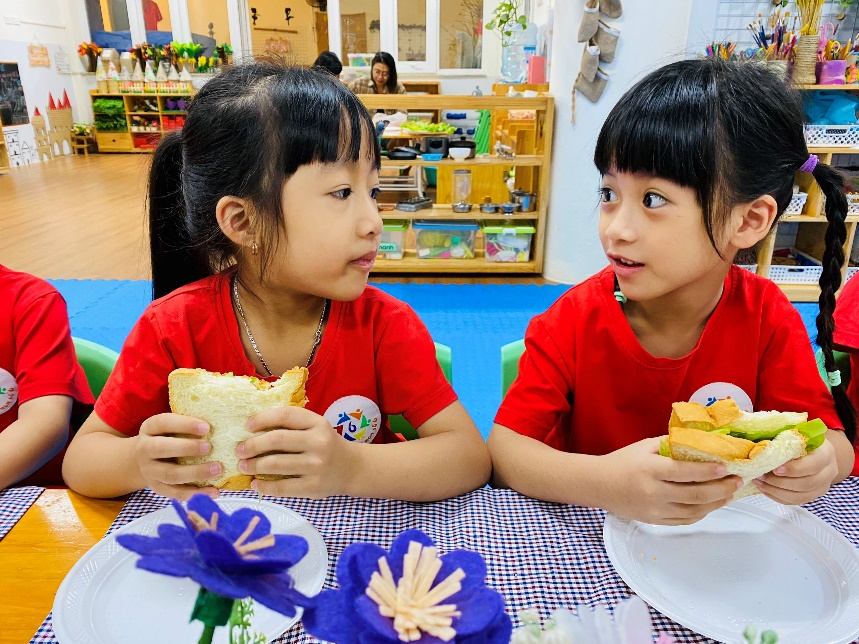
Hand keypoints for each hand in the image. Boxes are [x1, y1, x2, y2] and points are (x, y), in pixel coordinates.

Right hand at [135, 413, 220, 499]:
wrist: (142, 459)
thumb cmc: (167, 436)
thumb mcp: (170, 425)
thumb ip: (189, 423)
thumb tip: (220, 422)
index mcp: (150, 428)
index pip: (163, 423)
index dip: (184, 425)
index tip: (206, 427)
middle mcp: (145, 449)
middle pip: (161, 449)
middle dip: (186, 448)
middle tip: (209, 447)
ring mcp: (150, 471)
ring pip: (170, 474)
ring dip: (195, 472)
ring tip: (217, 469)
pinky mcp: (158, 488)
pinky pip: (176, 493)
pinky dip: (196, 493)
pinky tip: (214, 492)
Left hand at [237, 407, 352, 498]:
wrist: (352, 468)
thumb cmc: (325, 445)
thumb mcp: (315, 428)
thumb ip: (292, 426)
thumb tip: (252, 430)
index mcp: (318, 423)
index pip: (286, 416)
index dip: (263, 419)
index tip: (247, 426)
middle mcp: (319, 443)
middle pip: (277, 440)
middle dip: (253, 445)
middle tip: (239, 450)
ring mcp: (316, 466)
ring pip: (277, 464)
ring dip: (254, 466)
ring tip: (243, 466)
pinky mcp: (313, 487)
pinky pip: (283, 487)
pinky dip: (265, 487)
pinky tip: (255, 484)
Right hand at [601, 438, 742, 525]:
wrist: (599, 485)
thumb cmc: (623, 461)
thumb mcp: (645, 446)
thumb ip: (671, 444)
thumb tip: (700, 441)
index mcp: (651, 470)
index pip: (685, 473)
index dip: (708, 472)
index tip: (726, 468)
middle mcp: (654, 492)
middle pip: (695, 495)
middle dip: (721, 489)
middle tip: (737, 481)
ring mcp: (655, 510)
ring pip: (694, 511)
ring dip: (716, 503)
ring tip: (729, 493)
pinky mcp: (655, 521)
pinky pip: (685, 520)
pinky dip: (701, 513)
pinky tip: (711, 504)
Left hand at [753, 438, 837, 504]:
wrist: (813, 450)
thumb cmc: (799, 440)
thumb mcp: (794, 433)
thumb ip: (782, 437)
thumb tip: (759, 444)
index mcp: (826, 453)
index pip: (814, 465)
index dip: (794, 469)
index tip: (775, 468)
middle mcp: (828, 472)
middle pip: (806, 484)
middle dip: (779, 482)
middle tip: (760, 476)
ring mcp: (822, 486)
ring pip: (800, 496)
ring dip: (775, 491)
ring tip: (759, 482)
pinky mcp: (812, 496)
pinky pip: (794, 502)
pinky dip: (777, 497)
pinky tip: (764, 489)